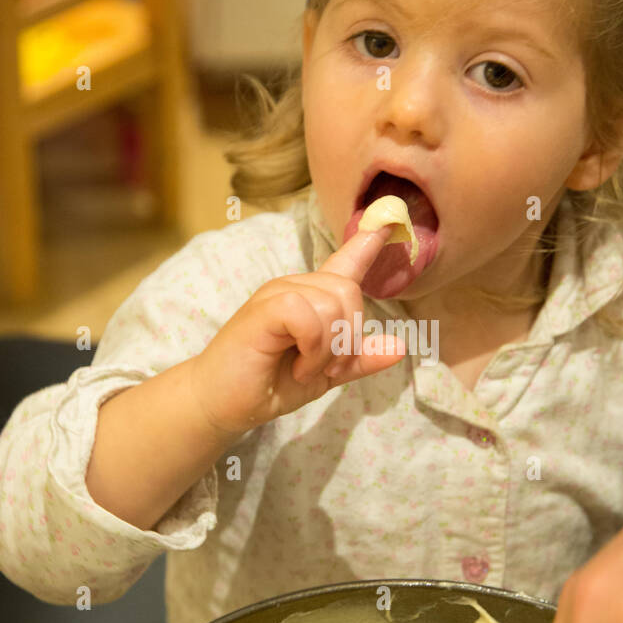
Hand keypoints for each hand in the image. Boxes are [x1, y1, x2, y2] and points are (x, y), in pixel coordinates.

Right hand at [189, 224, 404, 436]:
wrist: (223, 403)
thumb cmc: (270, 383)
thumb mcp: (325, 374)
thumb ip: (358, 360)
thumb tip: (399, 347)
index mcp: (312, 297)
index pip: (346, 261)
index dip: (369, 241)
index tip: (389, 218)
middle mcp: (296, 286)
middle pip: (349, 291)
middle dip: (348, 338)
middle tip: (325, 366)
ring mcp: (278, 294)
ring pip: (332, 304)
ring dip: (328, 349)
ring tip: (304, 366)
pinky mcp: (264, 308)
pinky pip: (308, 315)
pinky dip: (312, 347)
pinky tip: (296, 364)